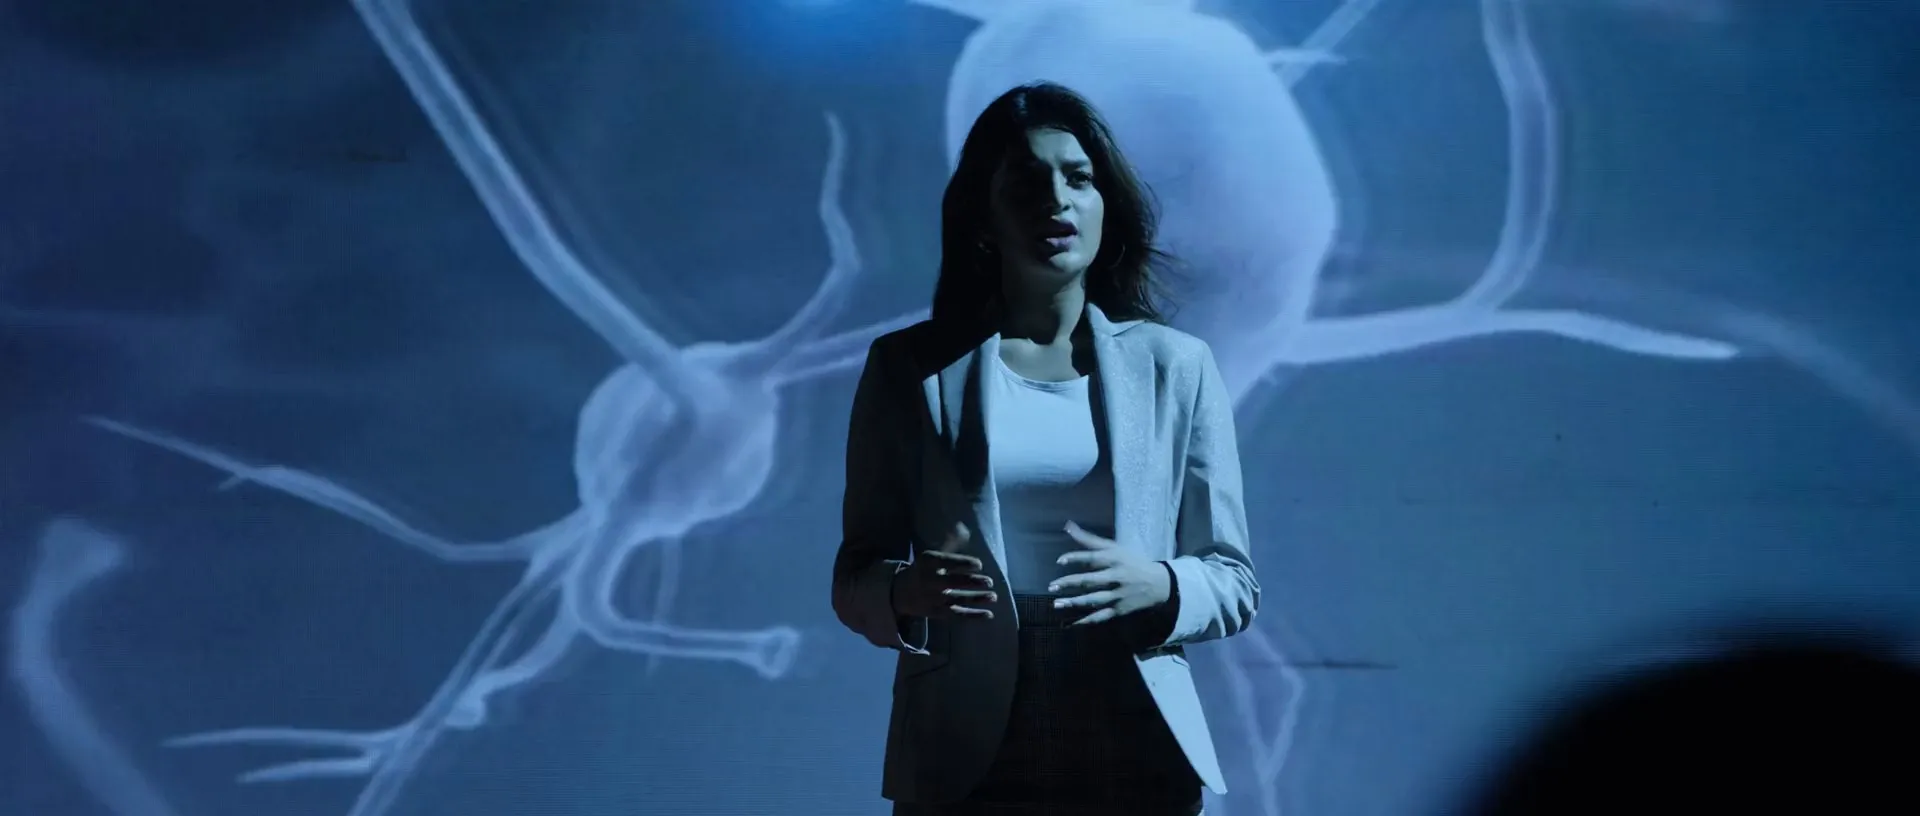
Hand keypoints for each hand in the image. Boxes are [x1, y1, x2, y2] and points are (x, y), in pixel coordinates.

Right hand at [892, 523, 996, 619]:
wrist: (899, 592)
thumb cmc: (923, 570)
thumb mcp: (932, 556)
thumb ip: (949, 543)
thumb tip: (964, 529)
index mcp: (927, 563)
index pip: (946, 562)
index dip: (963, 563)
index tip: (979, 564)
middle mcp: (928, 581)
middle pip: (952, 582)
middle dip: (971, 582)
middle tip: (989, 581)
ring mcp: (933, 599)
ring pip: (957, 600)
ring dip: (977, 599)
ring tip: (993, 596)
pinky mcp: (937, 614)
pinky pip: (957, 615)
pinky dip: (973, 616)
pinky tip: (989, 615)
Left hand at [1049, 521, 1171, 625]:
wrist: (1158, 583)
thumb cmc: (1132, 562)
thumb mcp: (1115, 548)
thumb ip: (1089, 539)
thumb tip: (1067, 525)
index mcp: (1114, 559)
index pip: (1093, 558)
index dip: (1076, 558)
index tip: (1060, 561)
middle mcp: (1116, 577)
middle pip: (1091, 581)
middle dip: (1070, 583)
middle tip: (1051, 586)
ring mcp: (1118, 595)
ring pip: (1094, 600)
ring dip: (1075, 602)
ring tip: (1056, 604)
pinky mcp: (1120, 609)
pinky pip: (1102, 616)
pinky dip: (1088, 620)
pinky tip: (1073, 623)